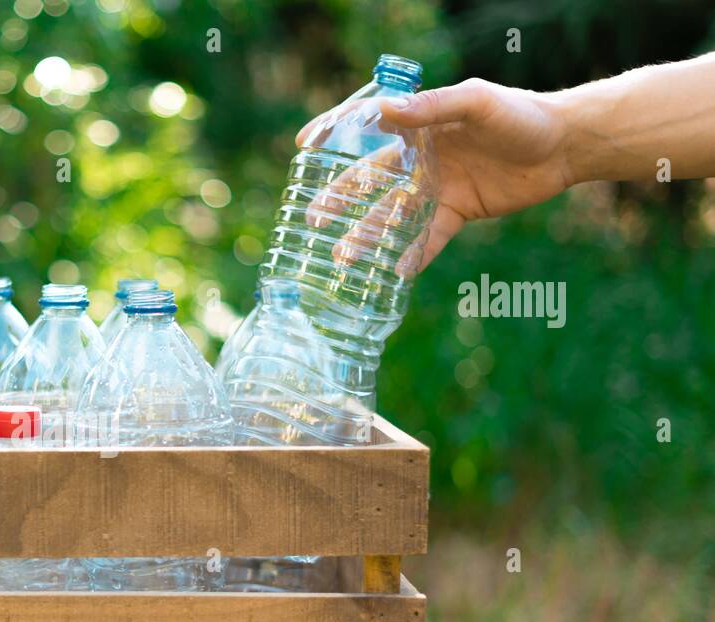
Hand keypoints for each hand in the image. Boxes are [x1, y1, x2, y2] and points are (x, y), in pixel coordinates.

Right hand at [297, 78, 574, 271]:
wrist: (564, 145)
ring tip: (343, 256)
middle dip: (341, 200)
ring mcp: (438, 187)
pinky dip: (412, 255)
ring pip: (394, 216)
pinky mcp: (458, 212)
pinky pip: (429, 237)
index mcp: (420, 126)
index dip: (334, 135)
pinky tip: (393, 272)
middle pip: (372, 182)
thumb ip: (432, 107)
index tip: (303, 146)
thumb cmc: (520, 115)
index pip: (368, 127)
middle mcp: (422, 158)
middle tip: (314, 220)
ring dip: (369, 236)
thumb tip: (384, 112)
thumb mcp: (476, 102)